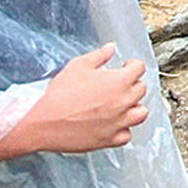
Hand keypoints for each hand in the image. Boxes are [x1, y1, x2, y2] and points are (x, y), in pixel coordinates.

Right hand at [0, 43, 147, 165]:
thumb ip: (99, 55)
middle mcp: (124, 102)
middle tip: (120, 84)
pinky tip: (114, 124)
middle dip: (132, 84)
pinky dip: (123, 130)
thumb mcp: (78, 65)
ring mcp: (119, 122)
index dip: (132, 65)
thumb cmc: (60, 94)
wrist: (45, 122)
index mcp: (119, 81)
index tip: (125, 66)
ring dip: (134, 107)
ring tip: (122, 104)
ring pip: (141, 114)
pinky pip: (127, 135)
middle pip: (141, 90)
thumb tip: (111, 48)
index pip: (139, 68)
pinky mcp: (110, 139)